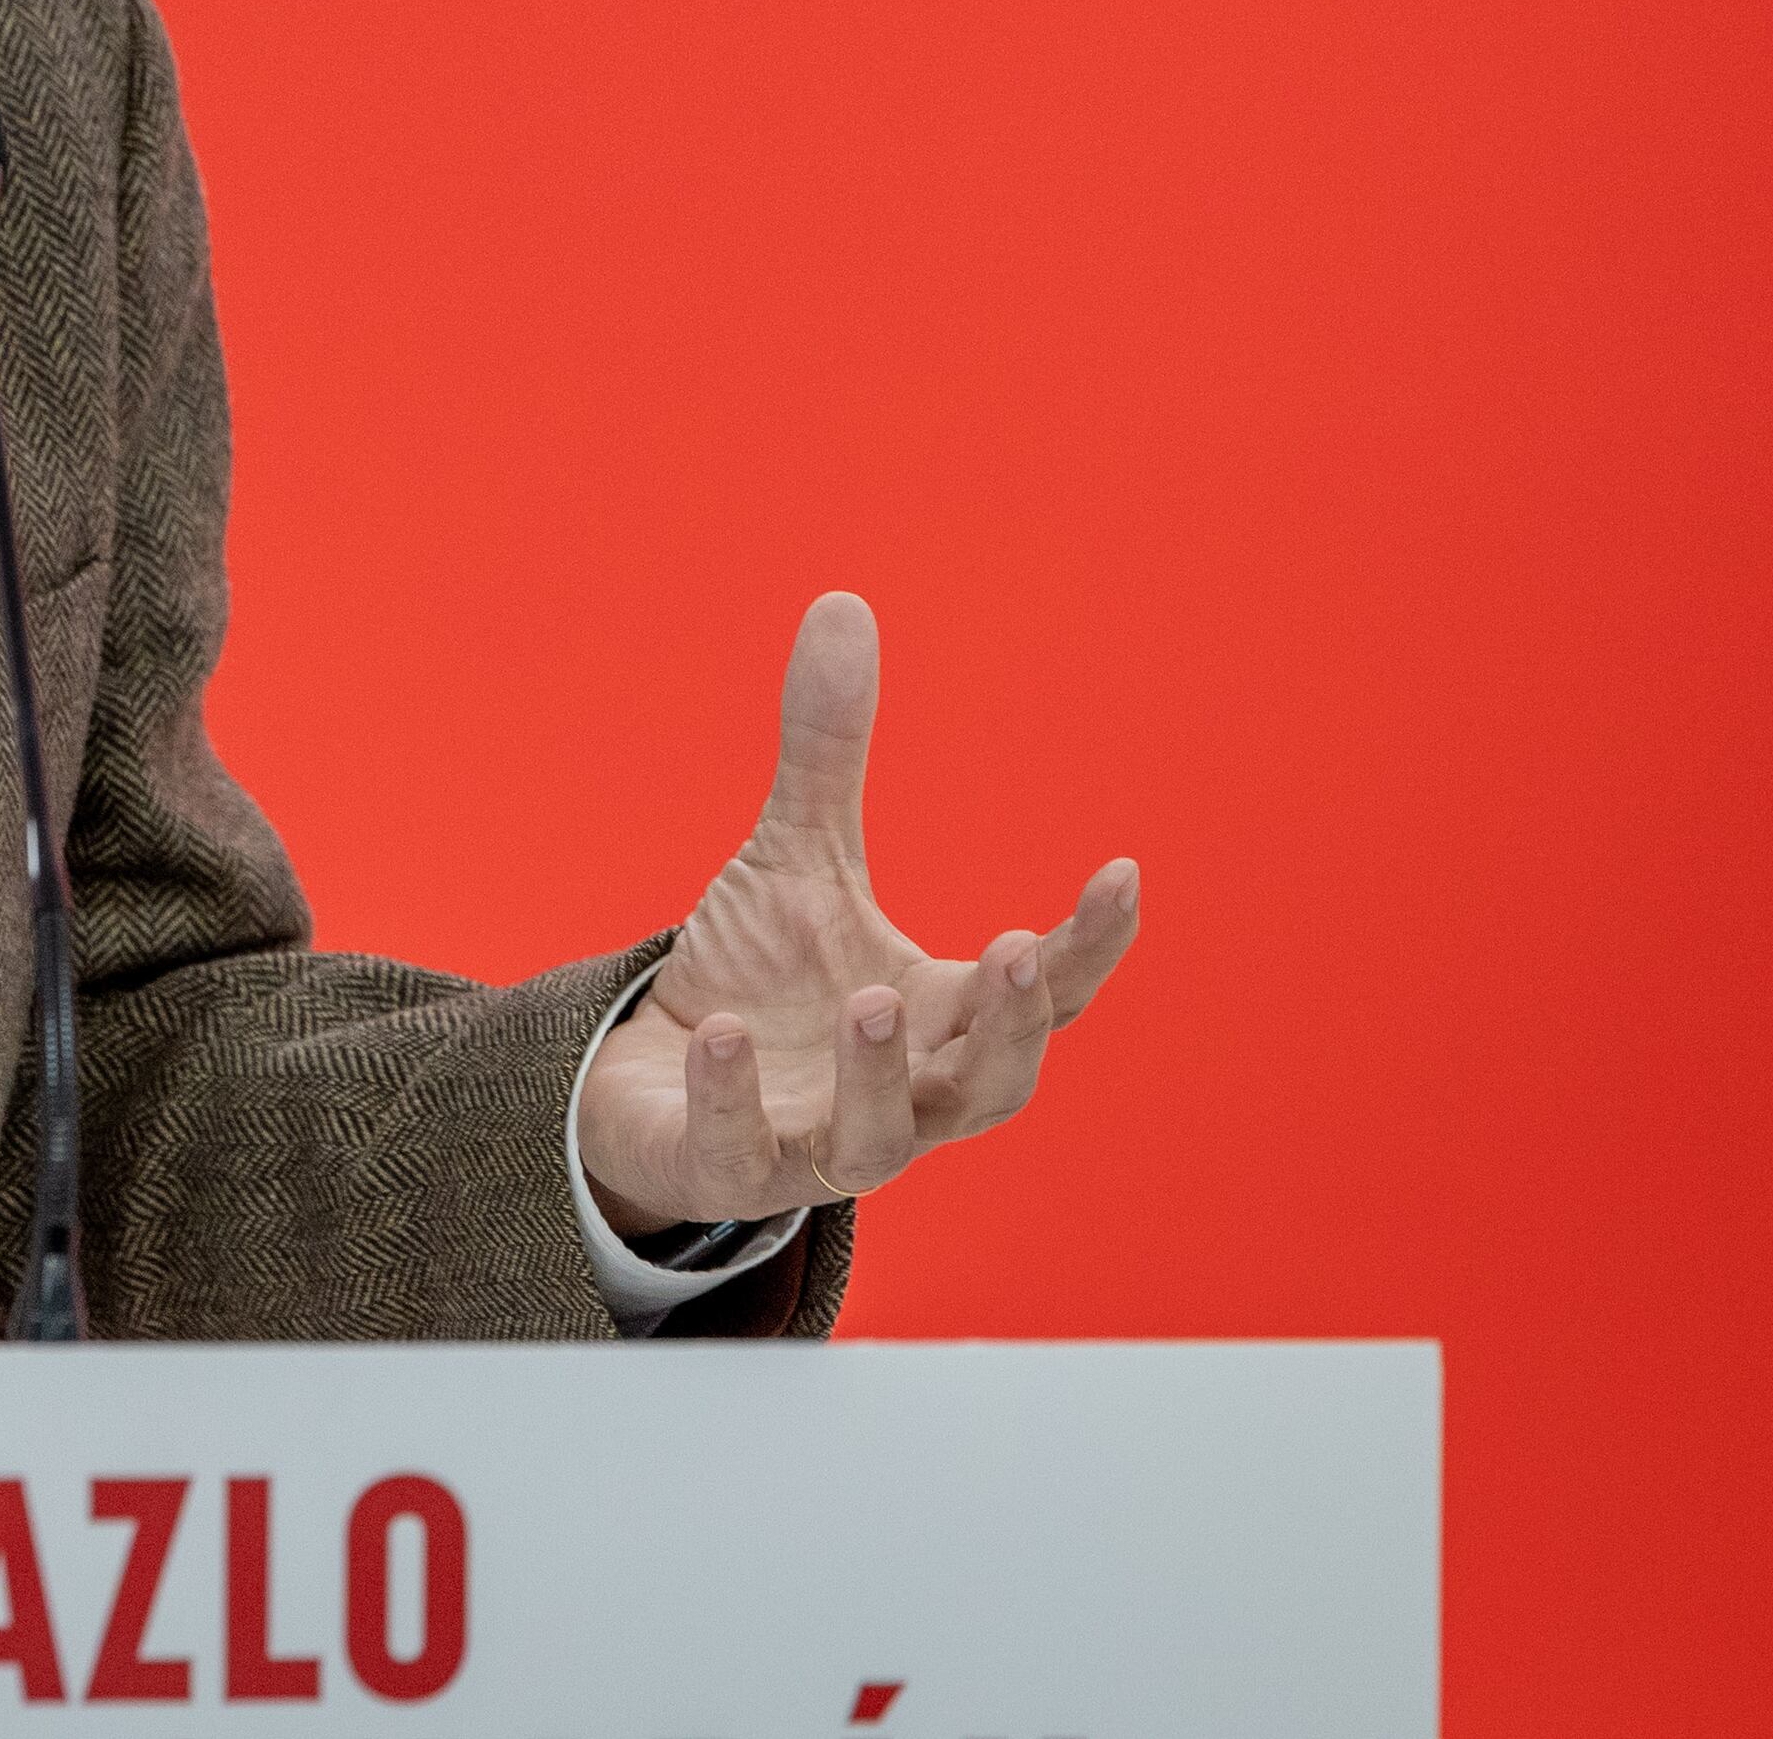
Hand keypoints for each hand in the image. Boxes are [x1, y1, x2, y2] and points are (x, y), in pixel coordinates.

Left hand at [574, 591, 1138, 1238]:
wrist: (651, 1081)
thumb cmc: (759, 976)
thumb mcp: (796, 854)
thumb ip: (829, 751)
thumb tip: (844, 603)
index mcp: (941, 1015)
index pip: (1044, 993)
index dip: (1090, 943)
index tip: (1120, 873)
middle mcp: (904, 1093)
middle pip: (993, 1084)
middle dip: (1011, 1026)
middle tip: (1017, 952)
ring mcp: (821, 1144)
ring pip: (882, 1141)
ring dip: (885, 1073)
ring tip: (872, 997)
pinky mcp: (734, 1171)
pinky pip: (745, 1154)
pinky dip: (736, 1098)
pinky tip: (720, 1034)